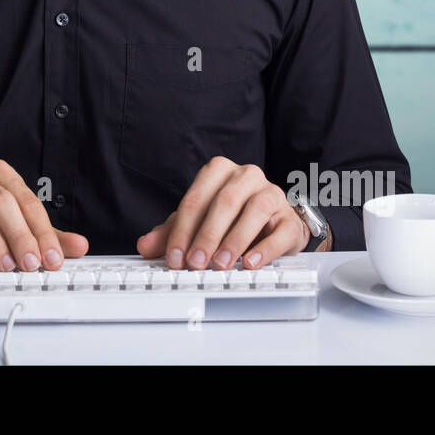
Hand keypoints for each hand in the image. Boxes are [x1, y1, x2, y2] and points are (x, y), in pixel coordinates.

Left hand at [135, 156, 308, 269]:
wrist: (274, 223)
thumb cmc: (232, 218)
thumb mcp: (197, 222)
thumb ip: (171, 232)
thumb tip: (145, 245)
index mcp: (219, 171)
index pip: (196, 199)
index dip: (183, 230)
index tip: (175, 257)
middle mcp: (246, 176)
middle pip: (225, 201)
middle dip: (207, 235)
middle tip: (195, 263)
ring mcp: (272, 194)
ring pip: (255, 210)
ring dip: (235, 240)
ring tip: (221, 263)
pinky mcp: (290, 218)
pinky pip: (280, 230)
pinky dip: (265, 249)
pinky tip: (251, 263)